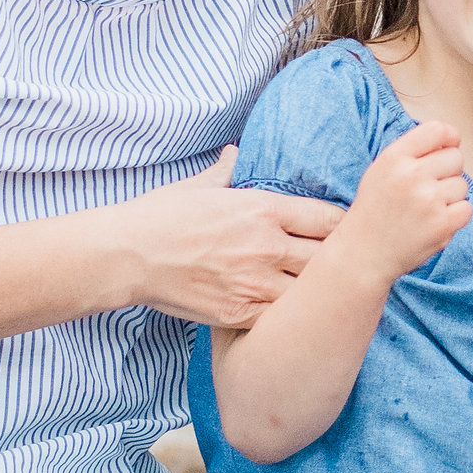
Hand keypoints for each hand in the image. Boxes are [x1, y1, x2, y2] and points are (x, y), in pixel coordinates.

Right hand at [116, 156, 344, 326]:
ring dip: (318, 295)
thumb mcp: (198, 186)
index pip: (330, 219)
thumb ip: (227, 170)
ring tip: (323, 298)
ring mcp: (255, 283)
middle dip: (339, 263)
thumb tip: (236, 153)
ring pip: (312, 294)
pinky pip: (282, 319)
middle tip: (343, 269)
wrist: (126, 256)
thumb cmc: (160, 216)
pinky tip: (292, 318)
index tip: (346, 235)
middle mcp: (267, 245)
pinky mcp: (240, 313)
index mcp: (264, 209)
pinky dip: (290, 319)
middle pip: (331, 258)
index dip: (345, 228)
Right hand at [341, 124, 472, 282]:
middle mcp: (412, 175)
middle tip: (427, 190)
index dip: (449, 138)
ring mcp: (429, 200)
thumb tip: (453, 139)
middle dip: (447, 172)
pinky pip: (467, 208)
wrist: (363, 254)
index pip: (438, 130)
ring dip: (450, 197)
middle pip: (456, 158)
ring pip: (462, 185)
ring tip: (425, 210)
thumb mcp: (382, 170)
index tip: (447, 149)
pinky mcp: (442, 224)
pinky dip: (455, 217)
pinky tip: (434, 222)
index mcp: (395, 157)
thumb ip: (412, 152)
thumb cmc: (375, 210)